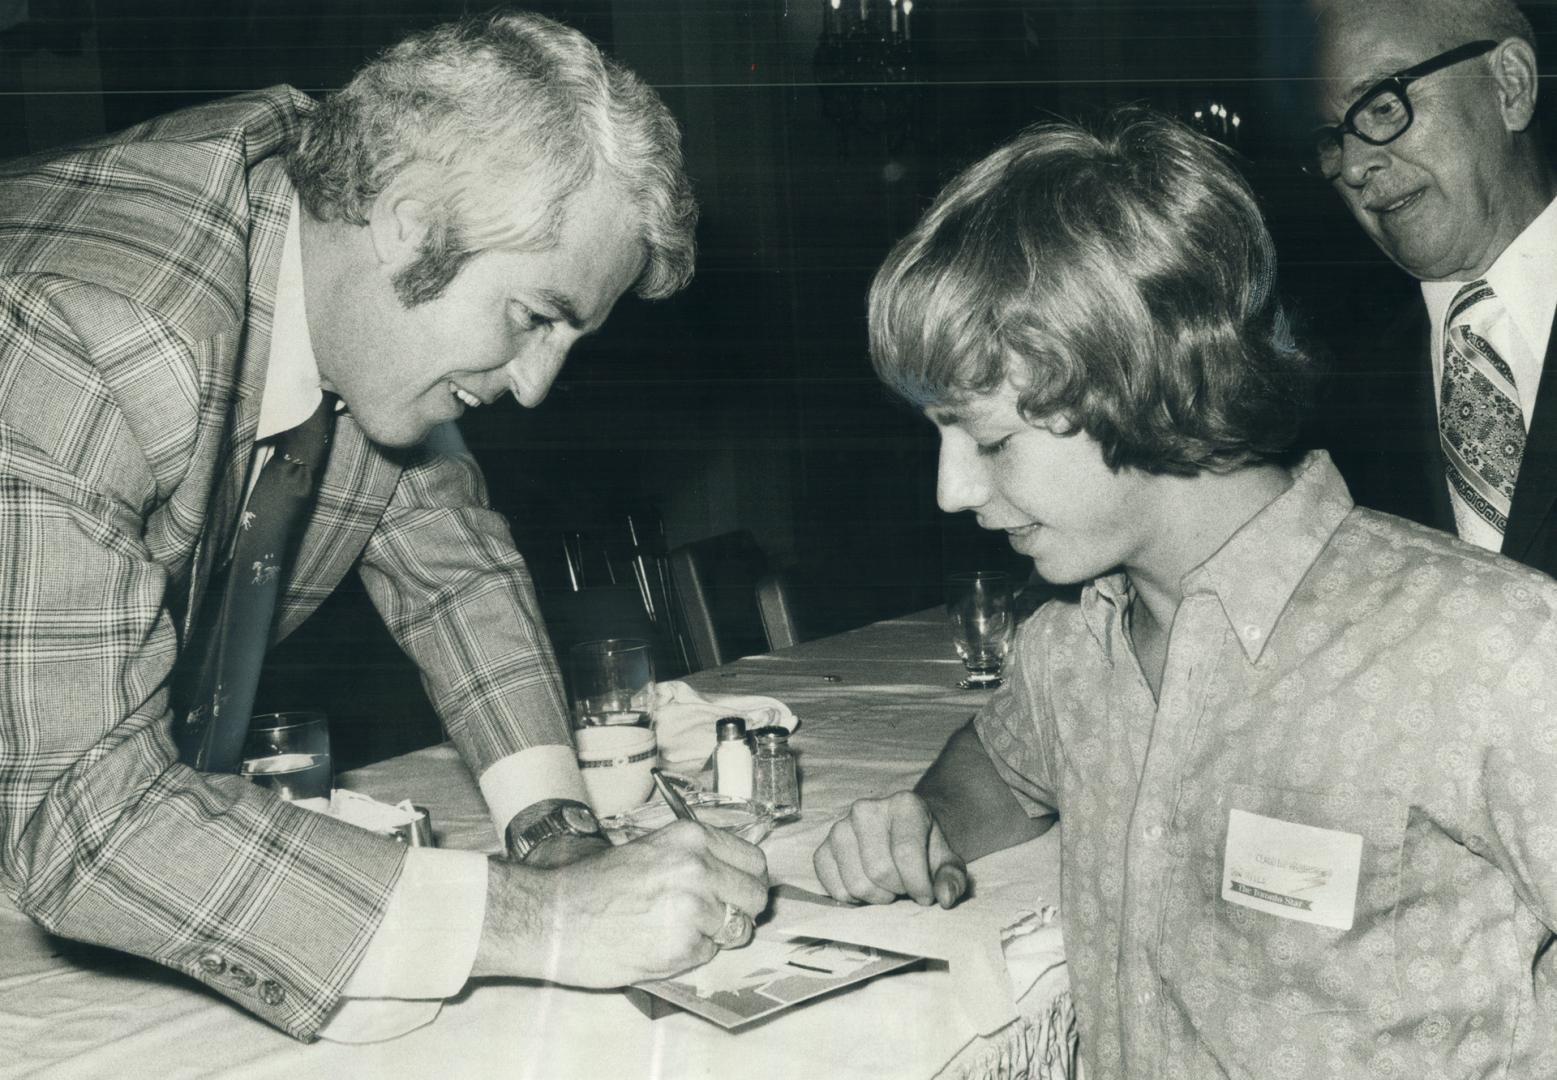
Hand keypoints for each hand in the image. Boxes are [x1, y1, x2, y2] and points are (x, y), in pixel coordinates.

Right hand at [475, 820, 768, 986]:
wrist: (553, 917)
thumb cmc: (593, 884)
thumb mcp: (650, 848)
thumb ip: (694, 856)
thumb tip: (734, 871)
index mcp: (691, 838)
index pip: (755, 860)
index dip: (747, 879)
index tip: (737, 890)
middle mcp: (699, 868)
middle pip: (757, 896)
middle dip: (741, 909)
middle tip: (716, 917)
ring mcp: (694, 909)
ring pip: (739, 929)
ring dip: (718, 934)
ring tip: (682, 930)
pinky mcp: (683, 947)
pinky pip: (709, 954)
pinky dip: (691, 955)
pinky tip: (660, 944)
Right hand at [813, 791, 967, 907]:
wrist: (904, 838)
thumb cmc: (926, 850)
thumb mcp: (948, 862)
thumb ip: (952, 879)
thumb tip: (945, 897)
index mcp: (904, 804)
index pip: (906, 853)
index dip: (919, 885)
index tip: (926, 896)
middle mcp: (867, 809)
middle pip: (880, 871)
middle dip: (898, 890)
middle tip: (906, 887)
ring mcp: (840, 827)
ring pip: (856, 883)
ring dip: (877, 897)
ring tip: (888, 887)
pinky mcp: (823, 848)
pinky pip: (833, 887)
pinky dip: (853, 899)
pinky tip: (868, 887)